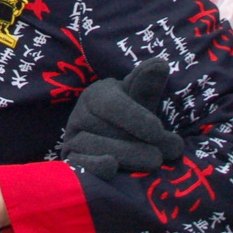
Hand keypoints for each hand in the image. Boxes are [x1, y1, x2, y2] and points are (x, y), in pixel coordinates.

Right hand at [61, 58, 184, 178]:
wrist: (116, 148)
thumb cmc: (132, 122)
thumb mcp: (140, 103)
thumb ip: (148, 87)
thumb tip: (160, 64)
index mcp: (97, 94)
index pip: (112, 104)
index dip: (135, 118)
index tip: (158, 131)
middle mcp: (80, 113)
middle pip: (104, 128)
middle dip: (136, 143)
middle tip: (161, 157)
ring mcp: (72, 137)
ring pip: (93, 145)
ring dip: (125, 156)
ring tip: (152, 163)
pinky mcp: (71, 161)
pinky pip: (78, 163)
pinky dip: (94, 166)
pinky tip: (112, 168)